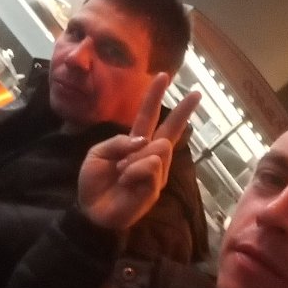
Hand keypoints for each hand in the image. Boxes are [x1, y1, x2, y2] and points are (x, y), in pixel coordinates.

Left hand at [78, 72, 200, 229]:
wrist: (91, 211)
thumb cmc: (94, 182)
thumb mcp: (97, 153)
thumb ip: (119, 142)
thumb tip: (145, 140)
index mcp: (135, 143)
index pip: (147, 115)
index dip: (154, 96)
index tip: (163, 76)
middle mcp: (150, 154)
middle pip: (171, 128)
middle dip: (183, 110)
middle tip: (196, 93)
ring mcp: (156, 171)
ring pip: (158, 147)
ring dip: (134, 157)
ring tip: (122, 173)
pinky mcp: (157, 186)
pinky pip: (151, 166)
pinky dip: (134, 171)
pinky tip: (127, 182)